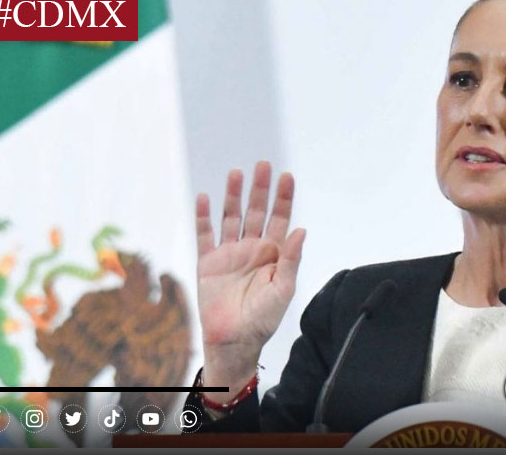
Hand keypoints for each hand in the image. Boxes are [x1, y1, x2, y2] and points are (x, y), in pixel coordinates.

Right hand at [195, 161, 305, 395]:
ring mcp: (230, 253)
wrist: (234, 340)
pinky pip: (205, 235)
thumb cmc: (264, 318)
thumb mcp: (284, 289)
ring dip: (233, 196)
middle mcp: (252, 249)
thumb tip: (301, 230)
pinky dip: (204, 216)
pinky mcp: (208, 262)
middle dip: (260, 189)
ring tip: (236, 173)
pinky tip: (205, 198)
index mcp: (274, 254)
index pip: (280, 219)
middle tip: (263, 165)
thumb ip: (291, 259)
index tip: (287, 176)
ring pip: (231, 217)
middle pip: (256, 211)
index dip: (284, 198)